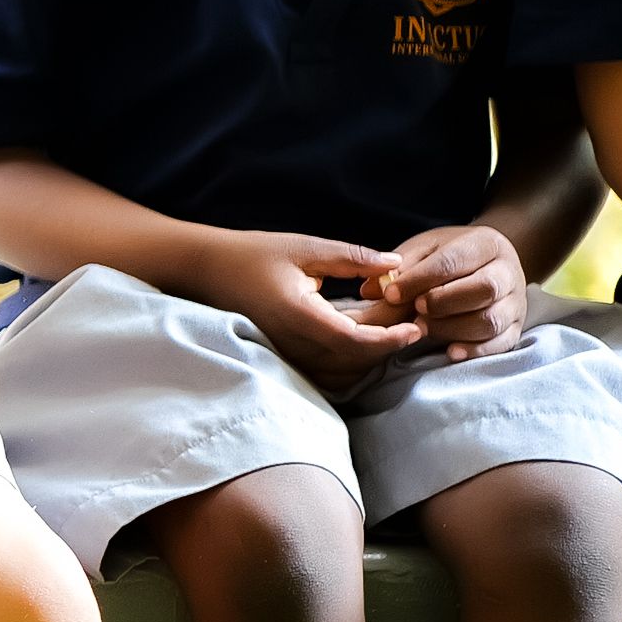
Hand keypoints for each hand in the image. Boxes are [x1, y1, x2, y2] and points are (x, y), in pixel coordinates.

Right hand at [197, 230, 427, 390]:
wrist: (207, 271)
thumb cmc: (253, 254)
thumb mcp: (305, 248)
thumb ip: (352, 257)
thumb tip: (397, 263)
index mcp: (298, 314)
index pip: (355, 340)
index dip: (390, 338)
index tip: (415, 326)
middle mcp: (292, 342)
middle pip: (354, 360)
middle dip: (388, 345)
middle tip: (413, 322)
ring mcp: (286, 354)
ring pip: (344, 372)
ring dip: (372, 357)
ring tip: (391, 331)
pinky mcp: (285, 357)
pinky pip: (328, 373)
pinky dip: (352, 364)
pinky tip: (363, 342)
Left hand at [376, 225, 529, 360]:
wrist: (488, 266)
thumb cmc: (450, 257)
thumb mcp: (426, 249)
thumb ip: (400, 267)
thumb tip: (372, 290)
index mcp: (486, 243)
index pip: (453, 261)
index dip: (420, 279)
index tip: (392, 294)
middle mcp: (508, 272)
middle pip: (483, 289)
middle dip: (443, 302)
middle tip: (415, 310)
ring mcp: (516, 303)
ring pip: (491, 320)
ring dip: (453, 328)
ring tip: (423, 328)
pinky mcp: (516, 328)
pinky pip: (501, 344)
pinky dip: (475, 350)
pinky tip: (450, 351)